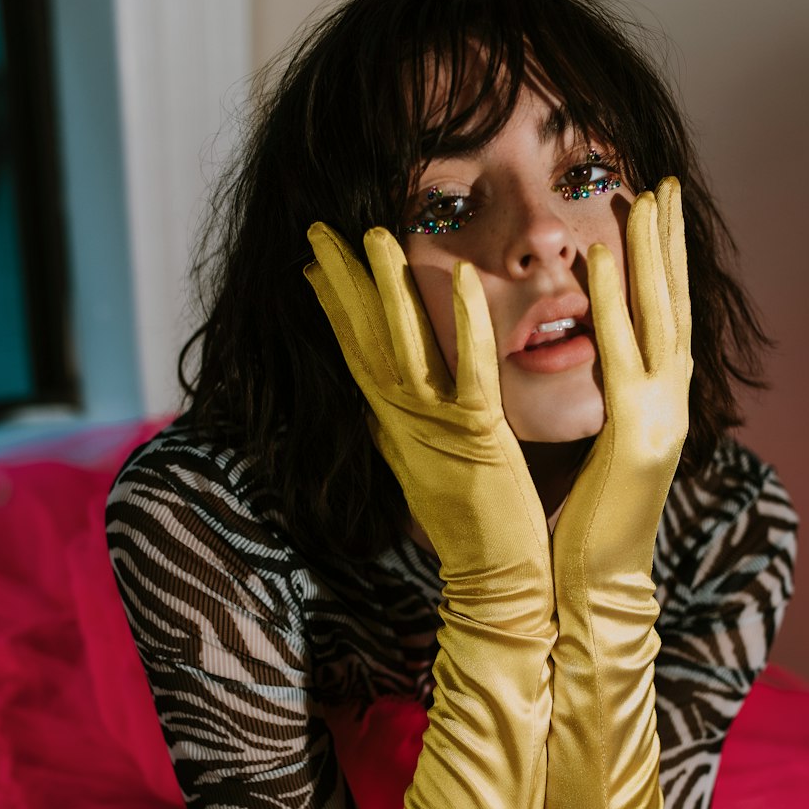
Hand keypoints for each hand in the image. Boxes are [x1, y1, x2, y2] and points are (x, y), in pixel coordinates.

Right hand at [305, 225, 552, 632]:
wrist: (494, 580)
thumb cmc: (471, 527)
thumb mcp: (424, 468)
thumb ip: (402, 430)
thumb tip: (381, 406)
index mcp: (395, 424)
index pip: (355, 353)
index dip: (334, 305)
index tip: (313, 260)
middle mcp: (405, 421)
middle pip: (365, 339)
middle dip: (343, 282)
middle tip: (322, 229)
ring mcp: (437, 429)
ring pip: (405, 346)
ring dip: (388, 289)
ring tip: (376, 234)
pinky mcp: (479, 439)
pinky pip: (470, 374)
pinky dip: (464, 325)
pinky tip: (461, 278)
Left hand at [552, 177, 692, 584]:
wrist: (598, 584)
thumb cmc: (589, 520)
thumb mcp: (603, 448)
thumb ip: (608, 403)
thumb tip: (597, 367)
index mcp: (659, 404)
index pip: (665, 321)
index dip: (664, 267)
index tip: (656, 214)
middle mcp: (672, 403)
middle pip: (675, 306)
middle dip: (670, 244)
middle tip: (664, 184)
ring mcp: (662, 416)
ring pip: (661, 318)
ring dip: (652, 254)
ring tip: (643, 198)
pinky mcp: (637, 435)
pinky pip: (624, 355)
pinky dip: (616, 304)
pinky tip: (605, 258)